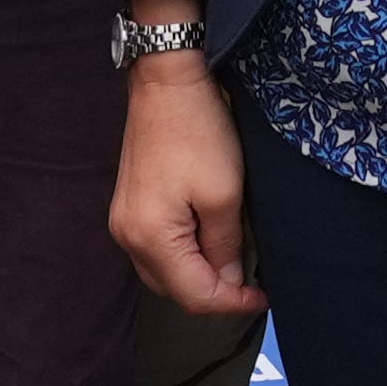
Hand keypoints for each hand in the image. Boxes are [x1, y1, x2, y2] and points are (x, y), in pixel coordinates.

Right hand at [109, 49, 258, 316]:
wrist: (166, 82)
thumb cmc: (198, 133)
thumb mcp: (224, 194)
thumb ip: (225, 246)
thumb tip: (227, 281)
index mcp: (150, 238)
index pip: (194, 295)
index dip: (232, 303)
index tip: (263, 295)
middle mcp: (128, 237)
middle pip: (174, 290)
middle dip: (214, 292)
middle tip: (251, 281)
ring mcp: (123, 222)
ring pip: (163, 273)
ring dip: (197, 276)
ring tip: (233, 263)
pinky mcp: (128, 206)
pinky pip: (156, 249)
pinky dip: (183, 256)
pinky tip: (208, 243)